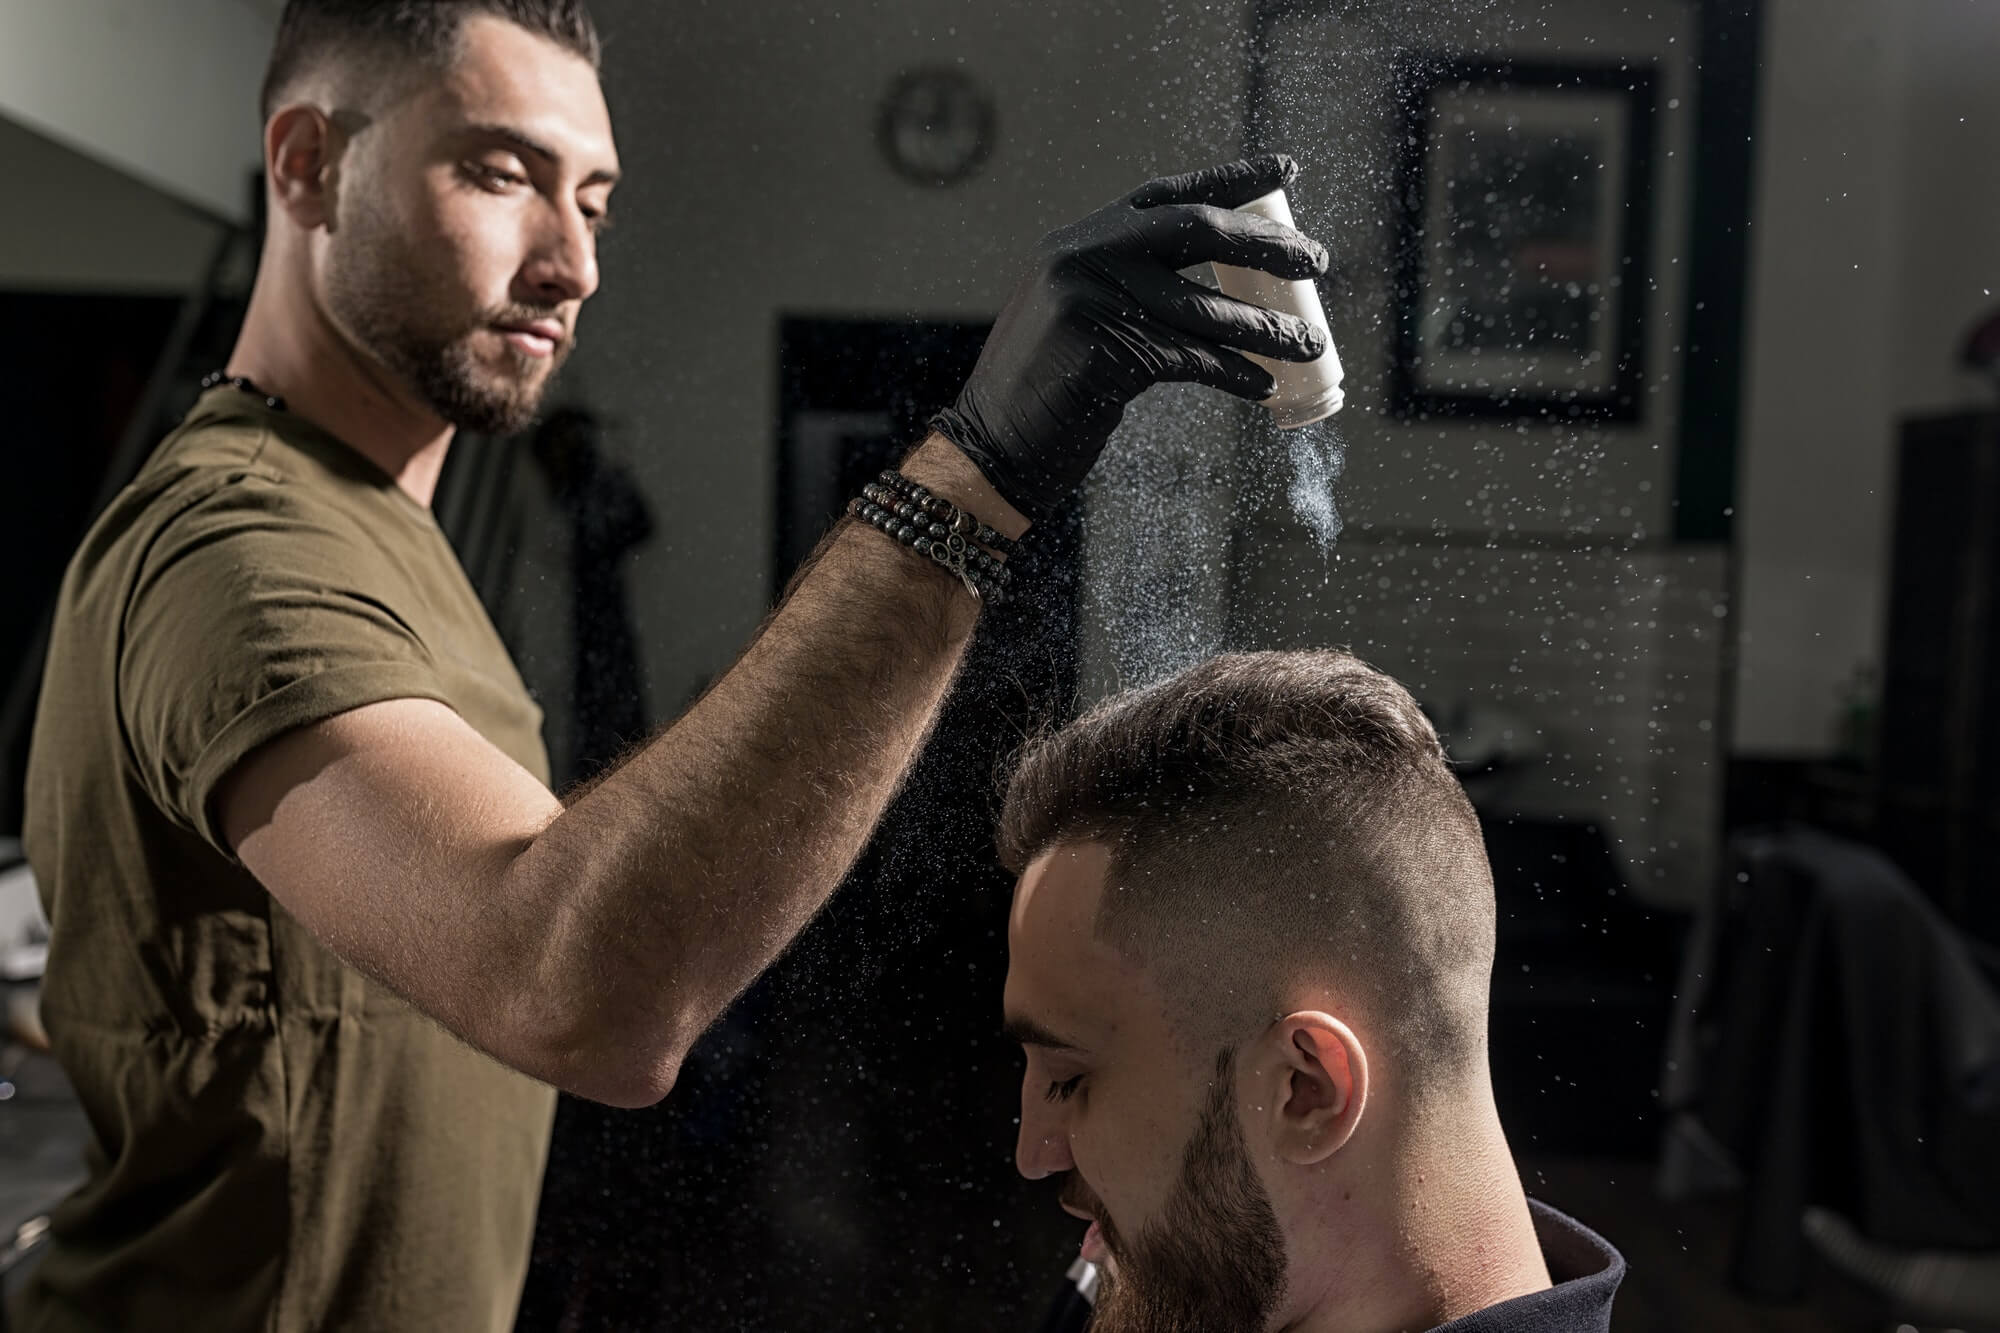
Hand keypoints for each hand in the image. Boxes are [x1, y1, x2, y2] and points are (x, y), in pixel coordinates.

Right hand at [932, 154, 1330, 521]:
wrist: (989, 448)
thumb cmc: (1047, 393)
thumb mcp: (1080, 321)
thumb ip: (1127, 293)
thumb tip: (1218, 293)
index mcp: (1078, 240)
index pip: (1167, 195)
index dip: (1231, 181)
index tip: (1287, 171)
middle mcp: (1081, 255)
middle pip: (1195, 229)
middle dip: (1266, 243)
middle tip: (1316, 261)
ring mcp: (1089, 299)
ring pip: (1204, 305)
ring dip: (1266, 328)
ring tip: (1310, 345)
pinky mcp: (1104, 350)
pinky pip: (1192, 357)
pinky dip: (1235, 373)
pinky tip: (1265, 387)